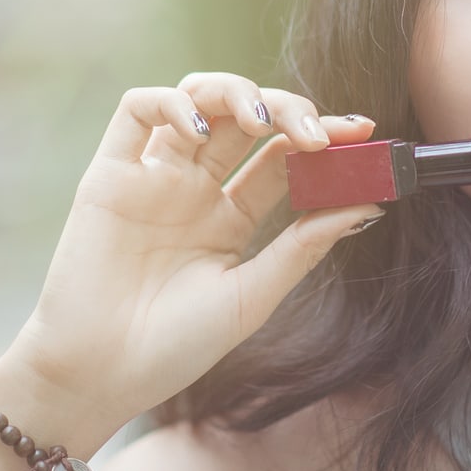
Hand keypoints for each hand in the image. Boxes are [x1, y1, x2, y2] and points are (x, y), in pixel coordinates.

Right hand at [0, 73, 379, 433]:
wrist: (101, 376)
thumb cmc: (175, 348)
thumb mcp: (253, 296)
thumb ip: (303, 247)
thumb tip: (369, 204)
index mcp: (231, 218)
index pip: (283, 158)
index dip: (322, 138)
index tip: (363, 133)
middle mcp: (194, 189)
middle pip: (248, 121)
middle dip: (288, 110)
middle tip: (318, 134)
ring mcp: (153, 178)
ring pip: (198, 99)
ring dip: (236, 93)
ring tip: (263, 122)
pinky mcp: (110, 174)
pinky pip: (137, 111)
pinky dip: (172, 104)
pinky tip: (201, 132)